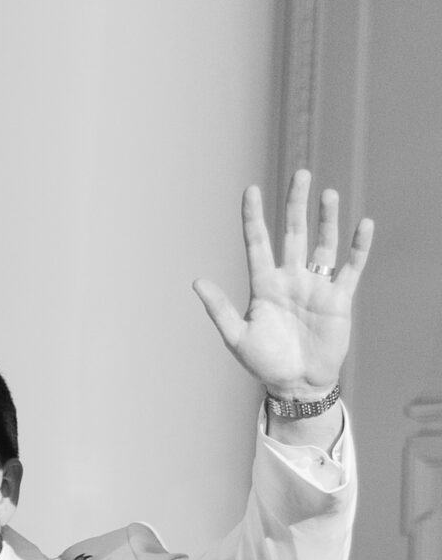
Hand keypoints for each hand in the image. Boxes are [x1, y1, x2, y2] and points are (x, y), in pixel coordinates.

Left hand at [193, 171, 371, 400]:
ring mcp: (316, 286)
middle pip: (293, 232)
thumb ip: (220, 309)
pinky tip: (362, 224)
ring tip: (327, 194)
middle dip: (296, 204)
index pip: (257, 243)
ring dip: (326, 219)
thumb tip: (197, 282)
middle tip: (301, 174)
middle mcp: (290, 278)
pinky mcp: (339, 298)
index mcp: (264, 285)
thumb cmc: (265, 363)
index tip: (250, 190)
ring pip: (323, 244)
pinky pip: (351, 267)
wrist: (296, 385)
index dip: (253, 217)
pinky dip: (358, 247)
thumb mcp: (237, 338)